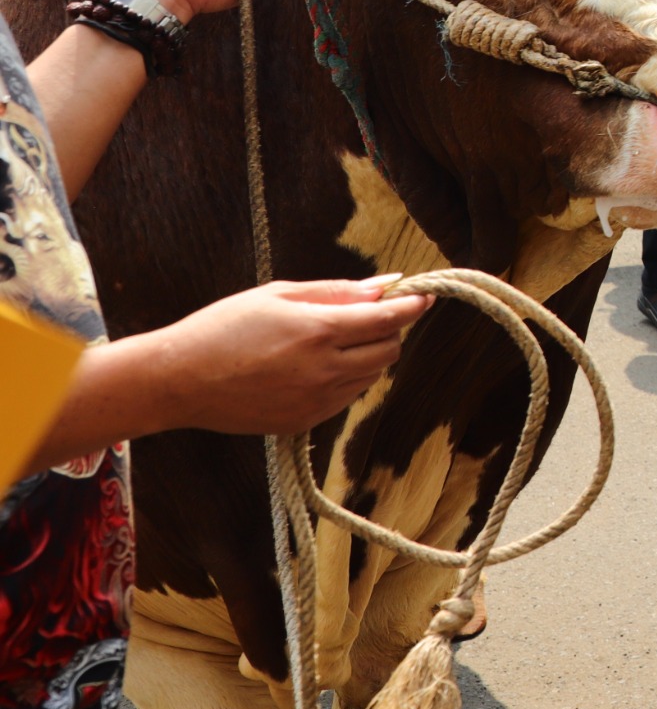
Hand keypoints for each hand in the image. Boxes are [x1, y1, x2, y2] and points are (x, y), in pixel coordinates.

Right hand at [148, 277, 431, 435]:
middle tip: (367, 316)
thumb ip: (337, 292)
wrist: (178, 381)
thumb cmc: (224, 327)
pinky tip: (315, 367)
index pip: (388, 319)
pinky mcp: (304, 422)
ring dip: (367, 356)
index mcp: (318, 331)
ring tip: (332, 341)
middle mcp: (323, 369)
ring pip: (371, 376)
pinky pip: (346, 397)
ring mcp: (315, 401)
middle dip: (388, 330)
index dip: (413, 306)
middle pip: (388, 351)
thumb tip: (387, 286)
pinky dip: (346, 379)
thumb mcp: (279, 295)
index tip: (425, 296)